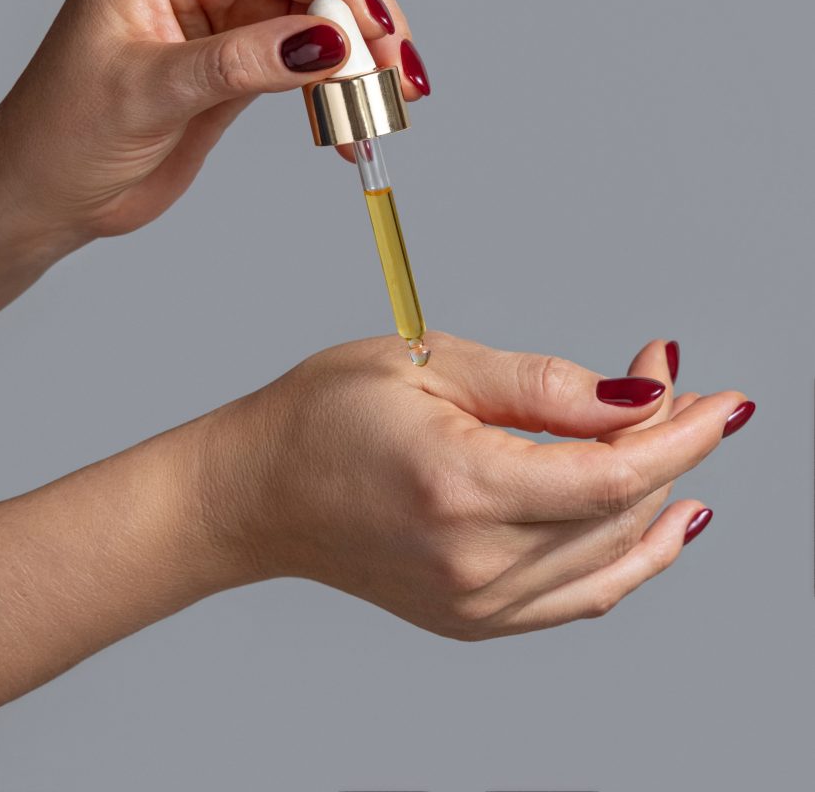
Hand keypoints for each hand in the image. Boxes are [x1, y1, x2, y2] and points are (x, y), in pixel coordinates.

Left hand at [0, 0, 427, 306]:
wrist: (54, 194)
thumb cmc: (67, 132)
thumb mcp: (152, 92)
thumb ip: (242, 62)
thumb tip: (331, 43)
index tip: (363, 19)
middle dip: (359, 14)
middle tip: (392, 70)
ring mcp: (229, 13)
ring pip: (322, 14)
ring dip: (362, 58)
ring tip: (387, 105)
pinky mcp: (248, 58)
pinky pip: (312, 62)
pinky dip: (342, 91)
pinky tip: (356, 127)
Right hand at [201, 332, 752, 639]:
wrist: (258, 493)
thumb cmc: (324, 415)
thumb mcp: (430, 363)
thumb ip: (541, 385)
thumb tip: (636, 397)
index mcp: (460, 486)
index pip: (613, 475)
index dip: (681, 435)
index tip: (724, 400)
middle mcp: (474, 562)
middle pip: (621, 513)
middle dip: (667, 444)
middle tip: (672, 382)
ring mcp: (474, 603)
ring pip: (614, 562)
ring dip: (659, 498)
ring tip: (676, 440)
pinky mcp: (472, 618)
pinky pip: (580, 597)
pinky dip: (630, 559)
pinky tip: (661, 523)